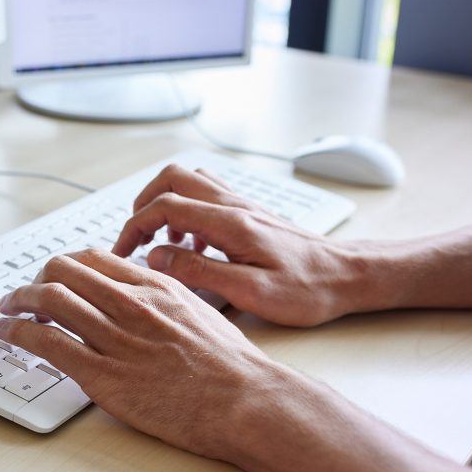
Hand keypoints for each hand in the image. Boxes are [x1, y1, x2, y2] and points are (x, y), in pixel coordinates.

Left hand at [0, 249, 279, 459]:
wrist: (244, 401)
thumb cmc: (231, 366)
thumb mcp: (200, 312)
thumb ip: (165, 300)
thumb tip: (143, 297)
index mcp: (155, 286)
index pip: (93, 258)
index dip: (65, 266)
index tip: (55, 278)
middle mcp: (130, 303)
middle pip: (62, 270)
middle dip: (35, 279)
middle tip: (24, 295)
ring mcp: (114, 337)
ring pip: (47, 300)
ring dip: (16, 302)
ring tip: (6, 311)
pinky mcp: (102, 374)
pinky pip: (46, 342)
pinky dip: (17, 332)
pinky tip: (7, 333)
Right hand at [111, 164, 375, 326]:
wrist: (348, 276)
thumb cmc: (308, 289)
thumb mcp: (250, 292)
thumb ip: (199, 273)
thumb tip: (158, 259)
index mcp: (230, 222)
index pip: (165, 205)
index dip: (134, 227)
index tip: (122, 253)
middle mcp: (235, 205)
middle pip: (172, 179)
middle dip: (143, 206)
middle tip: (135, 240)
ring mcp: (243, 206)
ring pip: (189, 183)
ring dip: (165, 207)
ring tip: (163, 245)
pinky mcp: (250, 214)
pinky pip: (207, 199)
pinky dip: (187, 216)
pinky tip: (195, 250)